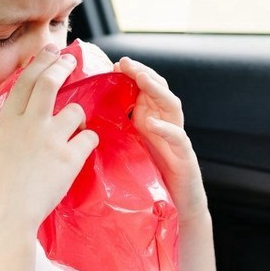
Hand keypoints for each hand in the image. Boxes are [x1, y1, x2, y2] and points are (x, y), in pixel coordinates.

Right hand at [0, 46, 99, 236]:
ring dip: (78, 116)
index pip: (24, 82)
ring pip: (75, 111)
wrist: (5, 216)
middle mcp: (29, 124)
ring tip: (76, 127)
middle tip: (70, 61)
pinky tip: (85, 147)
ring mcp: (50, 139)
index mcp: (6, 123)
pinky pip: (89, 138)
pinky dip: (89, 141)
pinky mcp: (69, 158)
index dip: (39, 63)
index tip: (49, 53)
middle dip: (62, 66)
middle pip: (49, 83)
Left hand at [115, 57, 207, 220]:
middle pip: (159, 90)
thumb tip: (84, 117)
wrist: (175, 207)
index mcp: (151, 120)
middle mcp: (166, 124)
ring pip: (172, 105)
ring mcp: (177, 139)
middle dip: (143, 74)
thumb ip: (116, 130)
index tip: (113, 65)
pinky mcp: (185, 158)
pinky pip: (178, 138)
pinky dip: (167, 129)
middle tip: (125, 63)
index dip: (131, 74)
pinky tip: (152, 123)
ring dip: (157, 90)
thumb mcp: (128, 149)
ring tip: (142, 80)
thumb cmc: (148, 177)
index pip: (144, 88)